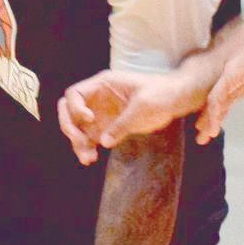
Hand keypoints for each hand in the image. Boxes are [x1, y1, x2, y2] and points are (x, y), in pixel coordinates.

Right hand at [58, 70, 202, 164]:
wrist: (175, 99)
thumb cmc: (160, 94)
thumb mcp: (143, 106)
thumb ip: (123, 124)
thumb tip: (103, 142)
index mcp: (103, 85)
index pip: (74, 94)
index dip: (75, 108)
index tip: (90, 119)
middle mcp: (97, 99)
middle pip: (68, 111)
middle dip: (70, 128)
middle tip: (81, 142)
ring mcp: (101, 113)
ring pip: (77, 129)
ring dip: (77, 143)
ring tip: (88, 159)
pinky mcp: (107, 127)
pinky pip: (89, 139)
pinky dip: (86, 149)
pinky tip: (91, 159)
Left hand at [195, 18, 243, 143]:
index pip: (227, 98)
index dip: (220, 113)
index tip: (215, 129)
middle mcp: (234, 76)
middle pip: (216, 102)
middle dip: (208, 120)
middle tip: (201, 137)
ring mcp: (230, 75)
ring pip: (213, 103)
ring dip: (208, 121)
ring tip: (202, 139)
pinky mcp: (230, 76)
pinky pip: (217, 100)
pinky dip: (214, 116)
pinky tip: (214, 130)